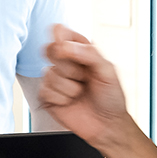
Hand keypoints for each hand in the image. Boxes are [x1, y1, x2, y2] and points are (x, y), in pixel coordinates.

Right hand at [39, 25, 131, 150]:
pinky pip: (45, 90)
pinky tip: (71, 101)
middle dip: (68, 66)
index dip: (63, 40)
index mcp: (80, 51)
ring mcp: (55, 79)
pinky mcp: (47, 95)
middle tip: (82, 77)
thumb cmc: (111, 98)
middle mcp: (66, 63)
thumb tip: (65, 44)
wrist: (107, 125)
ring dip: (69, 86)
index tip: (69, 49)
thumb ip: (89, 53)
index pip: (61, 33)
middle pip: (50, 50)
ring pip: (49, 73)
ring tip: (80, 92)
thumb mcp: (108, 71)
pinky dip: (61, 98)